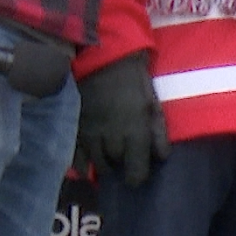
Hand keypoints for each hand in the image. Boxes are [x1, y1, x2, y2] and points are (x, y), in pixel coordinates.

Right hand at [73, 52, 167, 187]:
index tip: (137, 177)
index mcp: (135, 132)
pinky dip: (80, 164)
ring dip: (103, 165)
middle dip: (120, 167)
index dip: (137, 177)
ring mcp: (89, 134)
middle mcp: (111, 138)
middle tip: (123, 164)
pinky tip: (85, 168)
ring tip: (108, 163)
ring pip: (95, 163)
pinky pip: (74, 154)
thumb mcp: (153, 104)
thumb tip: (162, 157)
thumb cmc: (133, 81)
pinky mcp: (73, 127)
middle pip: (115, 165)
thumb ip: (158, 132)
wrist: (102, 59)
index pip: (136, 169)